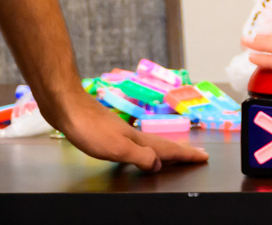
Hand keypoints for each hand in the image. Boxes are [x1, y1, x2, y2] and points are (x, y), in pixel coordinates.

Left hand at [46, 91, 208, 170]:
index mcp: (138, 139)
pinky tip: (138, 150)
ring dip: (165, 150)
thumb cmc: (89, 129)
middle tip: (198, 155)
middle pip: (162, 144)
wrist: (67, 107)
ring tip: (174, 155)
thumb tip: (158, 164)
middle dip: (181, 152)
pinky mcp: (108, 132)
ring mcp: (121, 131)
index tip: (203, 157)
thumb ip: (140, 156)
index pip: (167, 149)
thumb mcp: (117, 148)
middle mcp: (133, 134)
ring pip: (150, 142)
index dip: (186, 155)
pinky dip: (145, 148)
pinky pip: (136, 143)